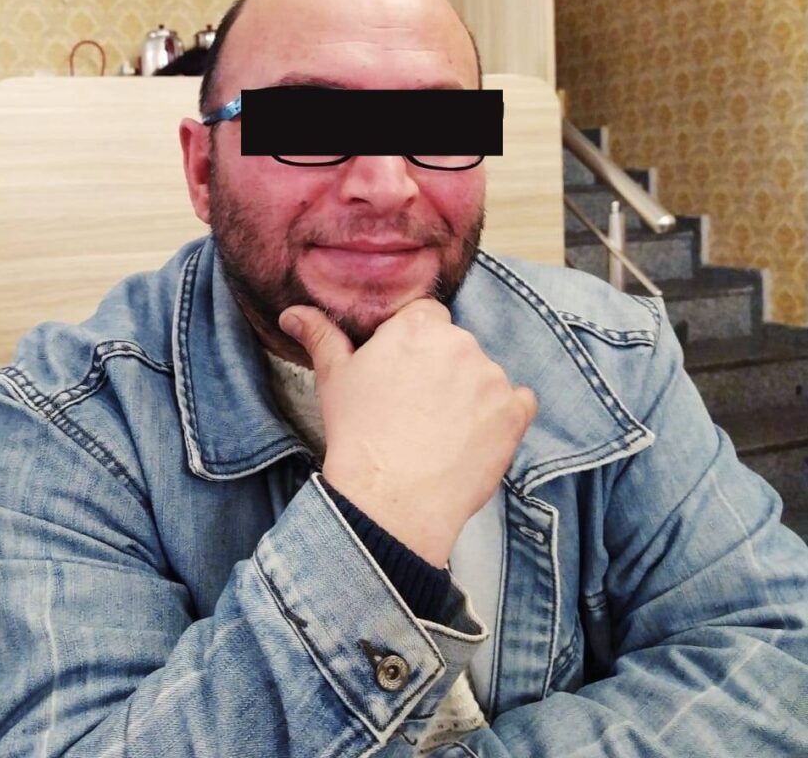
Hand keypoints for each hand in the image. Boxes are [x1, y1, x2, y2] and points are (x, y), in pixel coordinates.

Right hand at [279, 298, 536, 565]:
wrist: (391, 499)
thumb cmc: (358, 435)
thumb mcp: (333, 379)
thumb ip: (320, 336)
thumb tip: (293, 313)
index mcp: (418, 327)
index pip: (426, 316)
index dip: (414, 345)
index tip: (403, 372)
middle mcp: (461, 343)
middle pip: (456, 344)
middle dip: (442, 368)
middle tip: (416, 406)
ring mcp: (492, 377)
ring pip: (484, 374)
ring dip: (471, 393)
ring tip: (441, 430)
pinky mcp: (514, 413)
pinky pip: (519, 403)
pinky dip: (503, 416)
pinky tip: (474, 438)